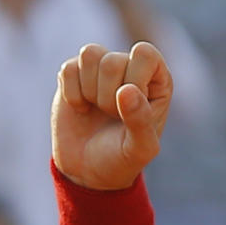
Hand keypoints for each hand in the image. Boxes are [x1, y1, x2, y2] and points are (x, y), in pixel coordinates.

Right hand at [51, 41, 171, 189]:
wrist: (89, 170)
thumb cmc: (123, 159)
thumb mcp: (140, 149)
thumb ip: (140, 121)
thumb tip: (127, 90)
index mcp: (157, 81)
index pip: (145, 53)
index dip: (133, 80)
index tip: (130, 107)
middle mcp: (131, 68)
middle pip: (113, 59)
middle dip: (108, 95)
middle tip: (112, 116)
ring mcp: (101, 69)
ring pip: (90, 53)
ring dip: (90, 90)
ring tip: (98, 109)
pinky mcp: (74, 73)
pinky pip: (68, 68)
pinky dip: (71, 93)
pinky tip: (81, 109)